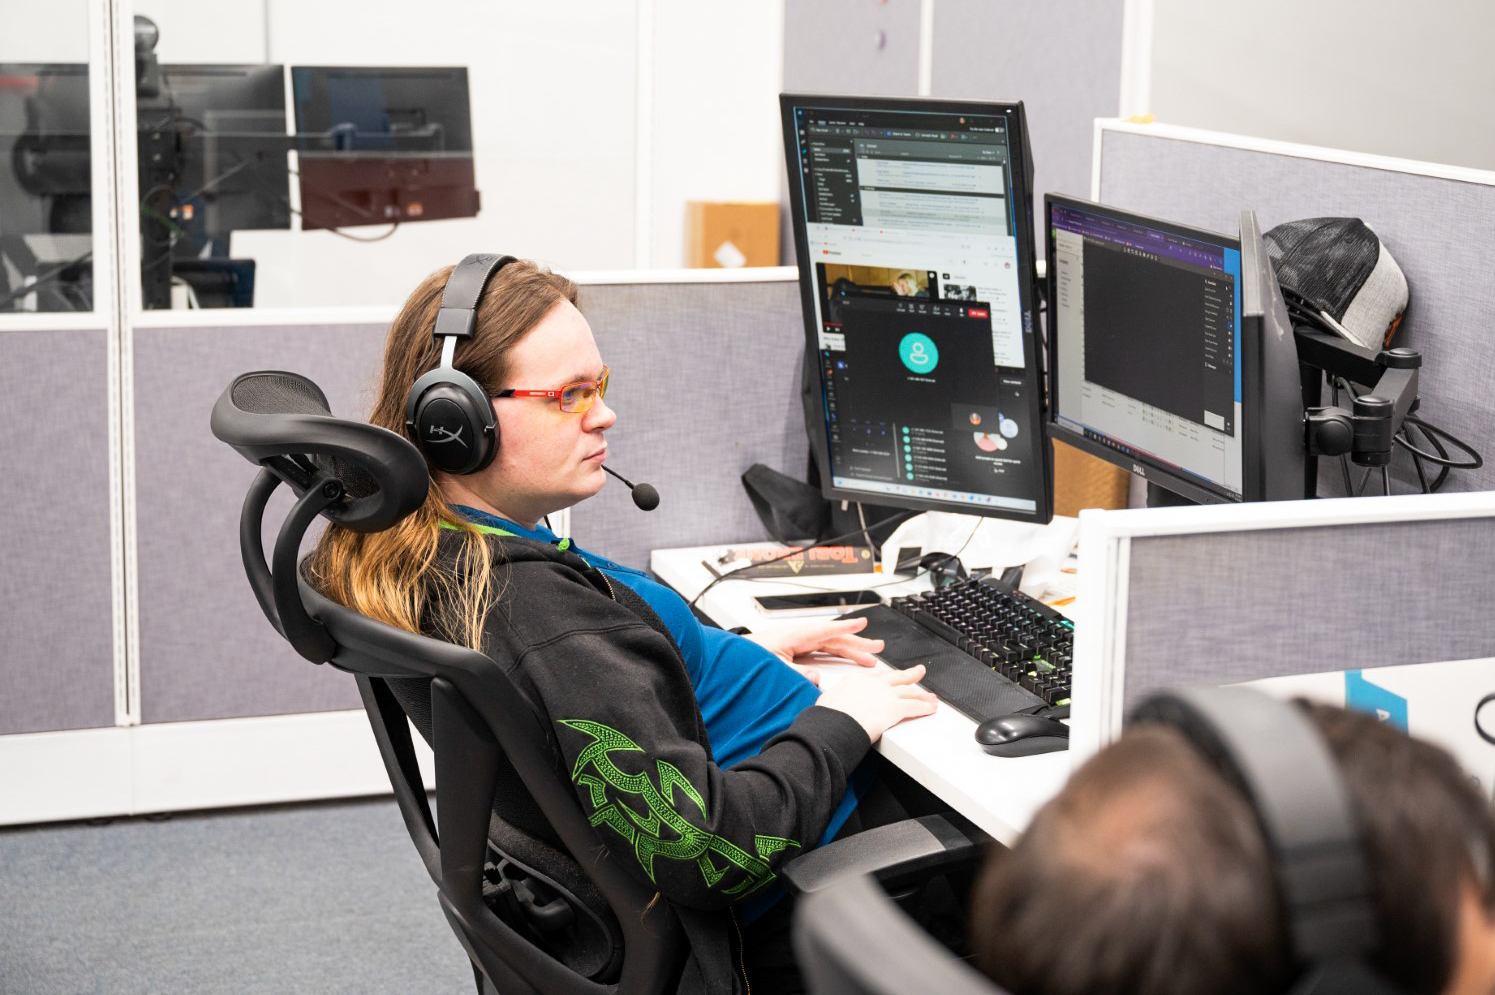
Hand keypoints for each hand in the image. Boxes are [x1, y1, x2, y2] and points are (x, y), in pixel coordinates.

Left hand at [747, 616, 884, 667]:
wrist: (731, 660)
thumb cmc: (747, 658)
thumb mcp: (773, 667)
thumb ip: (796, 673)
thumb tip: (817, 678)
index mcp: (794, 635)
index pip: (825, 630)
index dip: (845, 628)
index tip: (862, 624)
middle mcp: (799, 637)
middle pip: (833, 638)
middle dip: (857, 643)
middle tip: (877, 647)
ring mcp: (799, 643)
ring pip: (830, 645)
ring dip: (850, 651)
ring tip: (869, 659)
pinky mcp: (796, 651)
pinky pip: (822, 651)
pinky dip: (837, 654)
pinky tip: (847, 661)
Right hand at [815, 665, 937, 743]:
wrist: (835, 723)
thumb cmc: (828, 717)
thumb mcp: (826, 701)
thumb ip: (832, 700)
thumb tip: (828, 705)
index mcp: (856, 680)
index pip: (875, 675)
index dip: (886, 676)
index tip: (890, 676)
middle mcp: (873, 684)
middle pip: (896, 677)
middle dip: (909, 675)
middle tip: (918, 672)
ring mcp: (886, 694)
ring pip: (909, 691)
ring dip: (922, 694)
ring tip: (930, 697)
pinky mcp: (895, 707)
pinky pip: (915, 705)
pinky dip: (925, 707)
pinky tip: (931, 708)